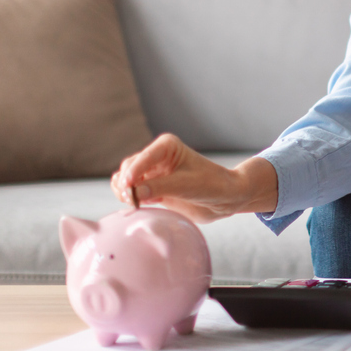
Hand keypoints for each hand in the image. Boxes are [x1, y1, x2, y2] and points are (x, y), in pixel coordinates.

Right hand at [110, 133, 278, 223]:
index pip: (141, 158)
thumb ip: (159, 188)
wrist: (226, 198)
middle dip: (127, 184)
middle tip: (135, 201)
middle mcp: (156, 156)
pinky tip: (144, 205)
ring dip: (125, 192)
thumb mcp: (187, 185)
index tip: (129, 188)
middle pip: (128, 168)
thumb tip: (133, 193)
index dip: (133, 173)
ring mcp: (153, 172)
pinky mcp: (152, 188)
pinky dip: (130, 199)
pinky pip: (131, 191)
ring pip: (125, 180)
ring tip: (138, 203)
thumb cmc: (212, 185)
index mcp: (166, 146)